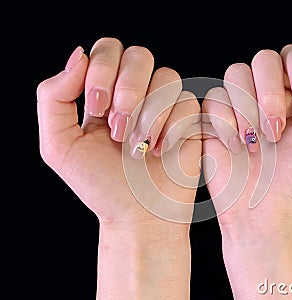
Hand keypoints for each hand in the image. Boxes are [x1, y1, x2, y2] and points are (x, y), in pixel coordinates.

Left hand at [37, 37, 200, 298]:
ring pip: (168, 77)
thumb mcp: (60, 146)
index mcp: (106, 94)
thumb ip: (54, 98)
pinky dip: (173, 127)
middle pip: (140, 55)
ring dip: (151, 114)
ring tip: (140, 147)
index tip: (97, 108)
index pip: (108, 50)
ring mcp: (166, 106)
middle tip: (118, 129)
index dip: (103, 71)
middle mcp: (138, 94)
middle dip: (129, 90)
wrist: (139, 216)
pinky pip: (189, 103)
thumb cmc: (101, 186)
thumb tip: (78, 57)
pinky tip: (162, 151)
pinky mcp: (191, 121)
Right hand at [202, 44, 291, 298]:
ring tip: (254, 143)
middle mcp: (263, 97)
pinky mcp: (211, 120)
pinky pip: (212, 99)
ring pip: (234, 73)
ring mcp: (236, 107)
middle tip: (276, 130)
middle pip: (262, 58)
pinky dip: (225, 123)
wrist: (263, 212)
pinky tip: (235, 147)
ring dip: (247, 108)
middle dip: (269, 93)